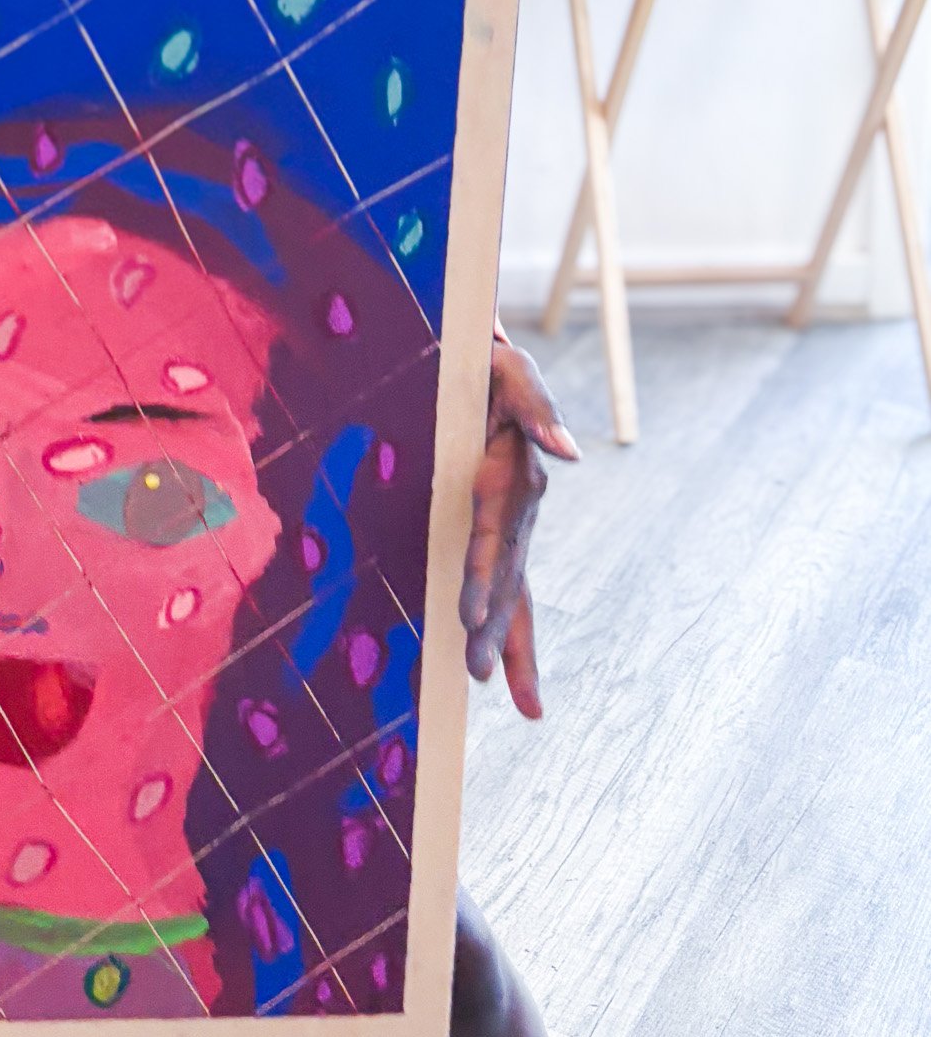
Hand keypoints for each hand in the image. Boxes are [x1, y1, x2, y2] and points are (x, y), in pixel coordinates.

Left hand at [461, 337, 578, 719]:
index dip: (481, 578)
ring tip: (484, 682)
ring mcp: (511, 516)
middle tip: (476, 676)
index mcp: (514, 476)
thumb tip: (569, 454)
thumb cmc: (489, 361)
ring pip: (508, 585)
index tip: (468, 619)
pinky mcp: (498, 518)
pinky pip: (503, 574)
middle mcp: (518, 506)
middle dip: (495, 629)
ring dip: (500, 635)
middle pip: (507, 577)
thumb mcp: (512, 370)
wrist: (480, 354)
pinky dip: (505, 617)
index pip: (496, 538)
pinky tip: (498, 658)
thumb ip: (538, 406)